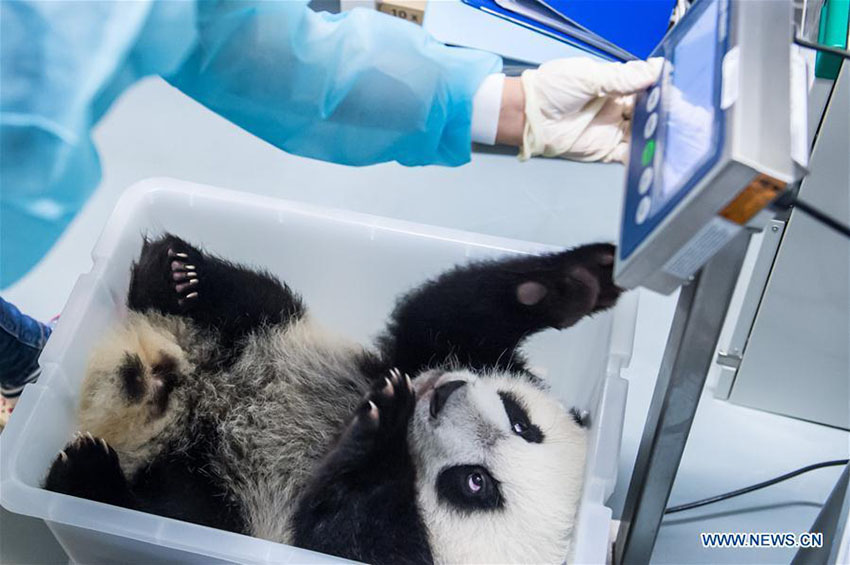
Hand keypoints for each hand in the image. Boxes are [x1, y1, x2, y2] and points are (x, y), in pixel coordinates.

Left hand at [497, 58, 662, 163]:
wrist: (528, 114)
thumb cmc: (552, 90)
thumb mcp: (588, 76)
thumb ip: (621, 78)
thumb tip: (653, 70)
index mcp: (615, 87)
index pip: (646, 88)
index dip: (661, 90)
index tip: (676, 90)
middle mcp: (617, 109)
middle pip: (649, 112)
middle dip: (664, 113)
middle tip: (682, 114)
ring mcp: (612, 130)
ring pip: (644, 133)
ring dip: (657, 133)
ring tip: (676, 133)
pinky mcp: (605, 150)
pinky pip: (628, 154)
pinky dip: (642, 155)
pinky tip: (655, 152)